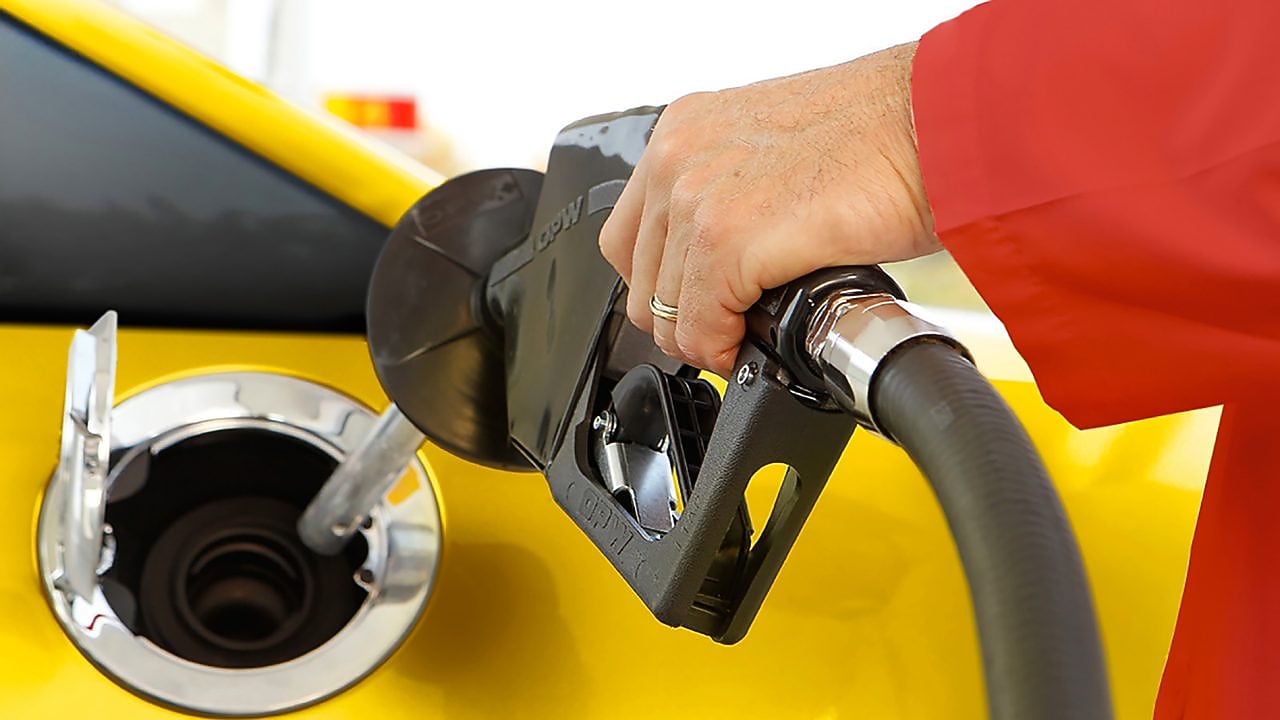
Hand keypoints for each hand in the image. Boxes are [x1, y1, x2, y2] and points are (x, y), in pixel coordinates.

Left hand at [599, 42, 937, 376]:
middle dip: (682, 318)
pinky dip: (724, 348)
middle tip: (727, 330)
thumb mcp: (777, 152)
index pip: (631, 236)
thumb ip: (733, 194)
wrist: (939, 122)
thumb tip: (723, 261)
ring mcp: (697, 196)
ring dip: (706, 337)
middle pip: (639, 278)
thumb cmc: (885, 133)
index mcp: (685, 130)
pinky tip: (756, 340)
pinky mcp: (729, 238)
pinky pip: (700, 326)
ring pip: (665, 311)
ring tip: (748, 335)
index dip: (663, 284)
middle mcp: (678, 155)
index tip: (697, 304)